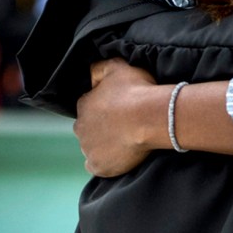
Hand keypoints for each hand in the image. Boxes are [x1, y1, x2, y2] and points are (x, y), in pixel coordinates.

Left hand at [74, 58, 165, 176]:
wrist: (151, 117)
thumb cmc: (137, 91)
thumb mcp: (118, 67)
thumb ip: (100, 68)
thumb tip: (91, 74)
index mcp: (84, 104)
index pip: (88, 106)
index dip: (105, 107)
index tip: (121, 108)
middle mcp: (80, 127)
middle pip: (88, 128)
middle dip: (102, 126)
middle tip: (125, 124)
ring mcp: (88, 148)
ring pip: (92, 146)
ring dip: (105, 144)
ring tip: (127, 139)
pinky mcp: (98, 165)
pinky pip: (96, 166)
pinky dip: (106, 162)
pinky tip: (120, 156)